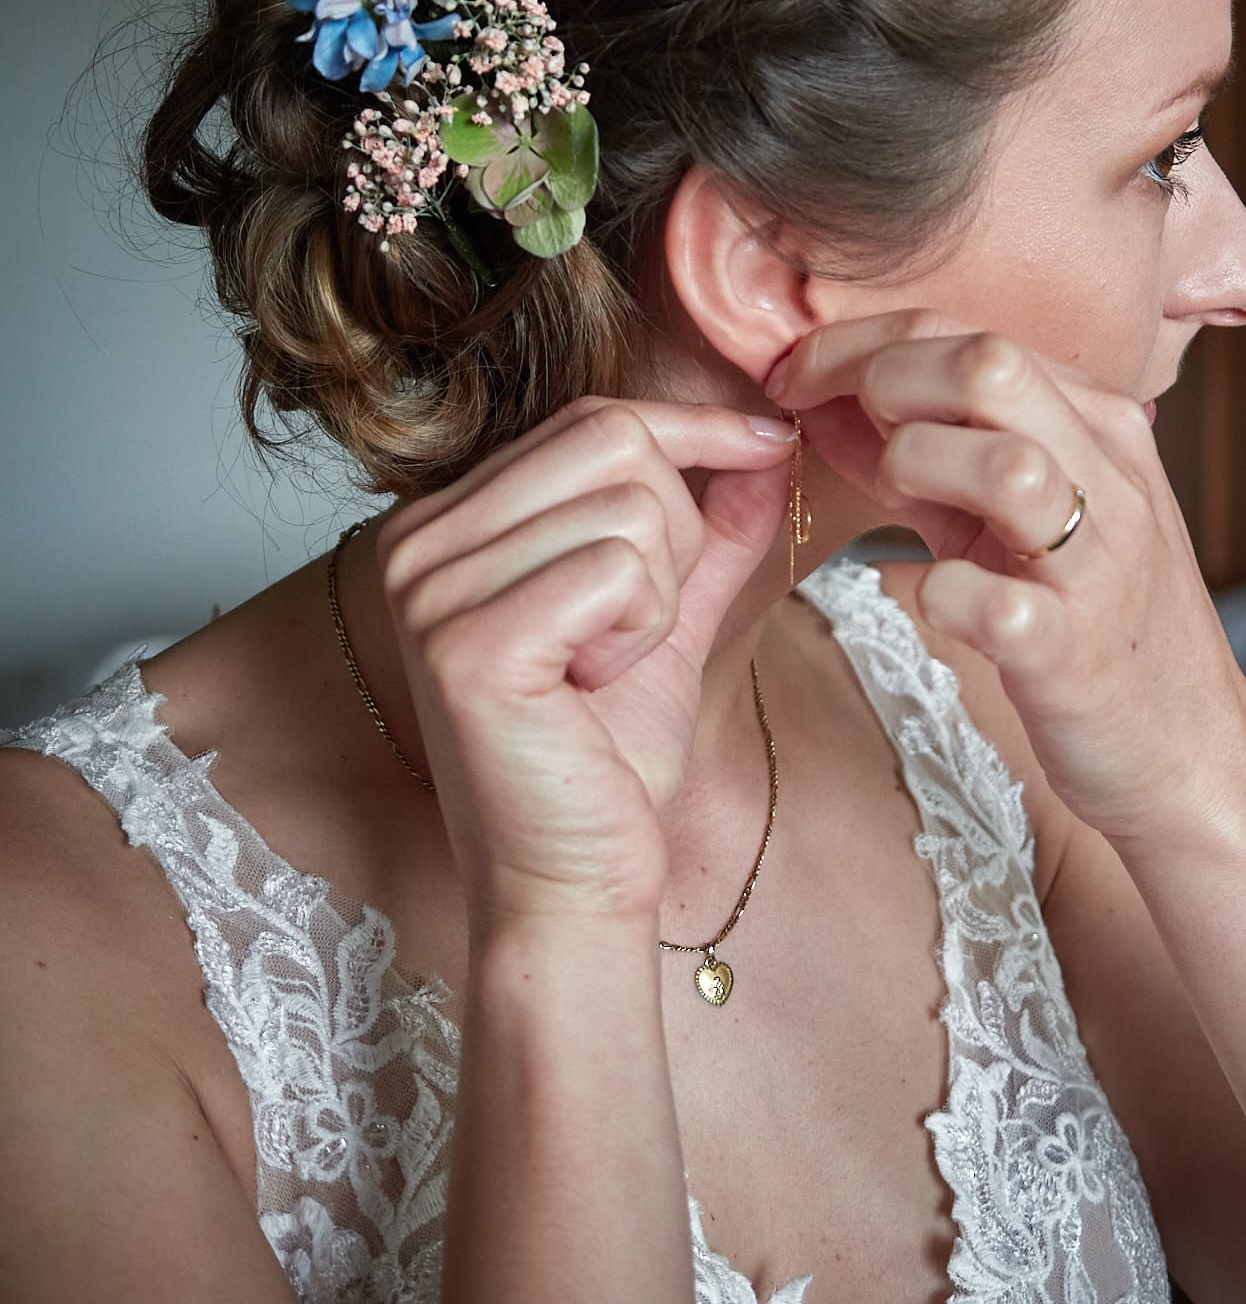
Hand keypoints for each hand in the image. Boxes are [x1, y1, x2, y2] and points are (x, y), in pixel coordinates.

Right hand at [374, 396, 797, 930]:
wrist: (573, 884)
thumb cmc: (606, 761)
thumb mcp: (669, 617)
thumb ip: (710, 527)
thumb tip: (766, 438)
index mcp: (446, 522)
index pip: (589, 419)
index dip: (692, 426)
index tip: (770, 440)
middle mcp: (417, 541)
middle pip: (613, 441)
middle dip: (677, 531)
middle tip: (639, 627)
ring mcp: (431, 589)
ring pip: (630, 506)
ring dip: (659, 598)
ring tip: (604, 668)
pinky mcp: (468, 644)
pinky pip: (621, 570)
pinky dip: (643, 632)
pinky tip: (593, 689)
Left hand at [766, 309, 1245, 851]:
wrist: (1194, 758)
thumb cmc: (1087, 621)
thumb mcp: (1015, 519)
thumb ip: (931, 455)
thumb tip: (823, 399)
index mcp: (1099, 423)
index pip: (970, 333)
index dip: (859, 341)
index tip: (790, 373)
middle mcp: (1111, 477)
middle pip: (989, 365)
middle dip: (879, 375)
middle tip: (817, 416)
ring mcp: (1101, 566)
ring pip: (1007, 466)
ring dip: (920, 461)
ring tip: (892, 492)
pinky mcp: (1079, 656)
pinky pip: (1002, 606)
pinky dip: (948, 595)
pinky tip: (933, 598)